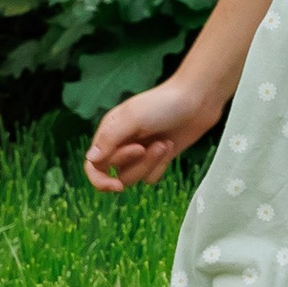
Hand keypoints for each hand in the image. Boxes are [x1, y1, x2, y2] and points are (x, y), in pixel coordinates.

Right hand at [84, 79, 219, 193]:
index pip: (93, 165)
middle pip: (116, 174)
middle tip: (145, 146)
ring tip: (163, 143)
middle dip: (135, 164)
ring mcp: (140, 152)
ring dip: (150, 163)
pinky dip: (161, 165)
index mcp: (109, 132)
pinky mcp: (157, 158)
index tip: (116, 186)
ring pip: (135, 177)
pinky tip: (169, 146)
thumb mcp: (131, 118)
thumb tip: (91, 159)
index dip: (100, 180)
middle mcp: (122, 143)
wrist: (197, 100)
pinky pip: (152, 176)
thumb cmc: (163, 104)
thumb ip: (109, 139)